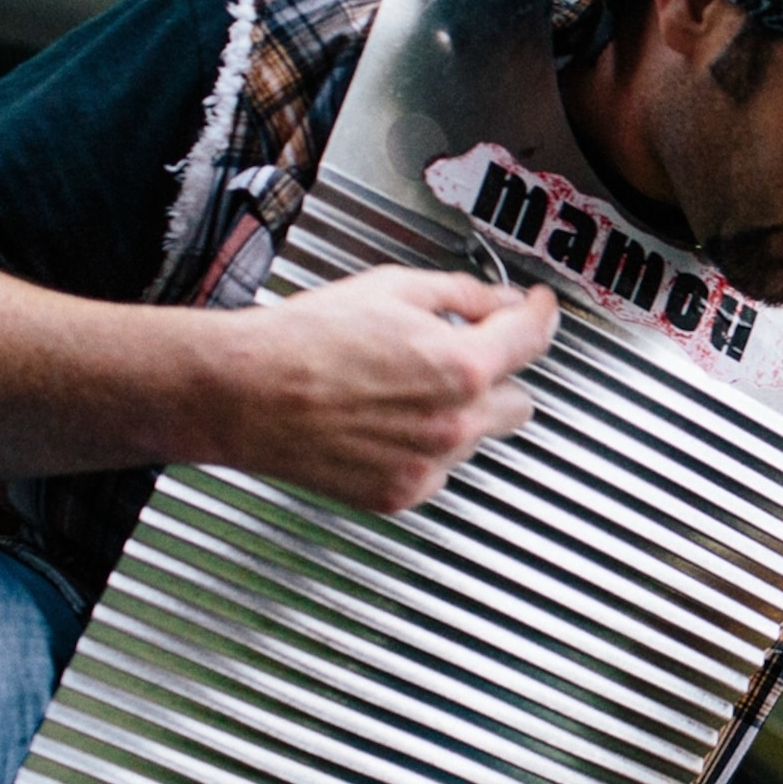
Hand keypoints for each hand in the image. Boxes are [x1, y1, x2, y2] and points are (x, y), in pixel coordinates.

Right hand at [221, 268, 558, 510]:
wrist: (242, 393)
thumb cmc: (303, 341)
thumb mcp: (392, 289)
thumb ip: (461, 294)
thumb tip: (499, 300)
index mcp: (460, 366)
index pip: (534, 339)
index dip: (540, 315)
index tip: (537, 309)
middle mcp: (455, 423)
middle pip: (520, 400)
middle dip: (499, 375)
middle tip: (463, 354)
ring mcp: (430, 464)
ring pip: (478, 437)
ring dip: (459, 414)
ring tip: (401, 389)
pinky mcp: (402, 494)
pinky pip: (439, 469)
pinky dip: (424, 447)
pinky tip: (384, 422)